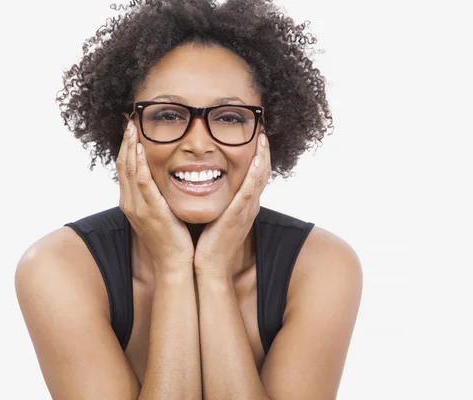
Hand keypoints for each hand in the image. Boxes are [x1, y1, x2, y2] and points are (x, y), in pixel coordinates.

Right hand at [116, 119, 193, 273]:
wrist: (174, 264)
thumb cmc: (172, 239)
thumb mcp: (161, 214)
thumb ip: (158, 197)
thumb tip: (164, 180)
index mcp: (132, 203)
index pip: (126, 169)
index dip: (127, 148)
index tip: (130, 129)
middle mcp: (130, 203)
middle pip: (123, 165)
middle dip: (126, 141)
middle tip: (129, 120)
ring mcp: (138, 207)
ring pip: (130, 170)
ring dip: (131, 147)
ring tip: (133, 127)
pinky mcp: (150, 211)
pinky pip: (143, 183)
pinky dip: (140, 164)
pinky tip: (142, 149)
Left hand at [194, 133, 270, 278]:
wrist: (209, 268)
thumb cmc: (210, 244)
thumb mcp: (218, 217)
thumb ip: (219, 201)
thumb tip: (208, 185)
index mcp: (245, 205)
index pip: (256, 175)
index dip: (258, 156)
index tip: (256, 137)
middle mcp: (250, 206)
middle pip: (263, 173)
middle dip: (264, 151)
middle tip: (263, 130)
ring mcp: (246, 211)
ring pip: (260, 179)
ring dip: (263, 157)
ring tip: (262, 138)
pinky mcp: (238, 216)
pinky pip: (249, 192)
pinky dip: (254, 175)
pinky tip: (256, 160)